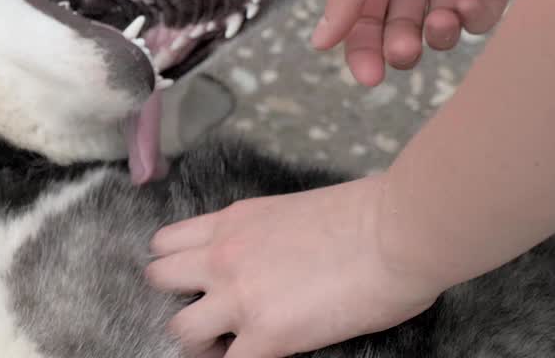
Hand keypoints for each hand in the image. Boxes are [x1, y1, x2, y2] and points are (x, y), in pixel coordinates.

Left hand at [146, 177, 441, 357]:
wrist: (396, 232)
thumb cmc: (366, 215)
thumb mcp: (289, 212)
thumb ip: (262, 237)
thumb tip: (269, 262)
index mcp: (231, 222)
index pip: (166, 243)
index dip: (176, 268)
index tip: (198, 283)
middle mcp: (223, 255)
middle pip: (158, 281)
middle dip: (179, 301)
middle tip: (211, 318)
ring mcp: (239, 297)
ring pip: (180, 330)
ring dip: (201, 342)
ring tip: (232, 346)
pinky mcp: (266, 335)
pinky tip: (264, 357)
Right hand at [310, 0, 554, 84]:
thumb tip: (320, 42)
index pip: (362, 14)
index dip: (362, 47)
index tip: (369, 78)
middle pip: (401, 21)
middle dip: (400, 43)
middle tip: (405, 50)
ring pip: (442, 19)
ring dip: (439, 32)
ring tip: (442, 22)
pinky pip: (487, 5)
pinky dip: (479, 17)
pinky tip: (469, 6)